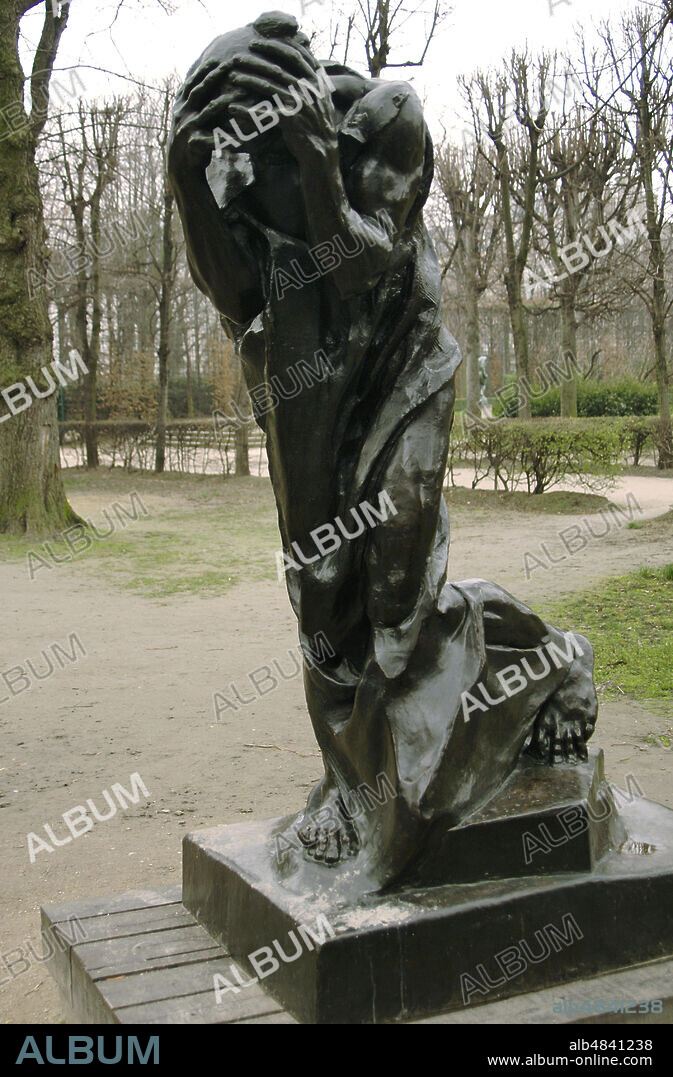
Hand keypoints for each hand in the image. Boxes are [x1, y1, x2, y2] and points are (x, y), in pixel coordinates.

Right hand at [168, 53, 257, 174]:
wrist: (180, 166)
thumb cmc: (190, 137)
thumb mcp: (188, 115)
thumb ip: (196, 99)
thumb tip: (207, 77)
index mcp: (181, 104)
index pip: (193, 82)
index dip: (204, 69)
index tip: (217, 57)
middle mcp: (182, 113)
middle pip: (200, 90)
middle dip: (214, 76)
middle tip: (230, 64)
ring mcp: (187, 128)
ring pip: (208, 111)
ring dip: (223, 102)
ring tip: (238, 94)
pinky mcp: (194, 144)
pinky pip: (214, 138)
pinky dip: (228, 137)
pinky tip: (241, 136)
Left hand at [227, 38, 338, 161]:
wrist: (323, 153)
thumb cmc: (319, 125)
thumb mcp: (323, 98)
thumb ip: (313, 78)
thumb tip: (305, 55)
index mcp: (316, 81)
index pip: (294, 55)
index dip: (274, 46)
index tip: (256, 43)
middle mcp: (308, 89)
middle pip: (277, 68)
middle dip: (255, 61)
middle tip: (236, 58)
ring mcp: (299, 104)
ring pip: (268, 86)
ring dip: (248, 80)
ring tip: (233, 77)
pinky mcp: (290, 121)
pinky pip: (263, 113)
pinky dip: (246, 111)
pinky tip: (232, 108)